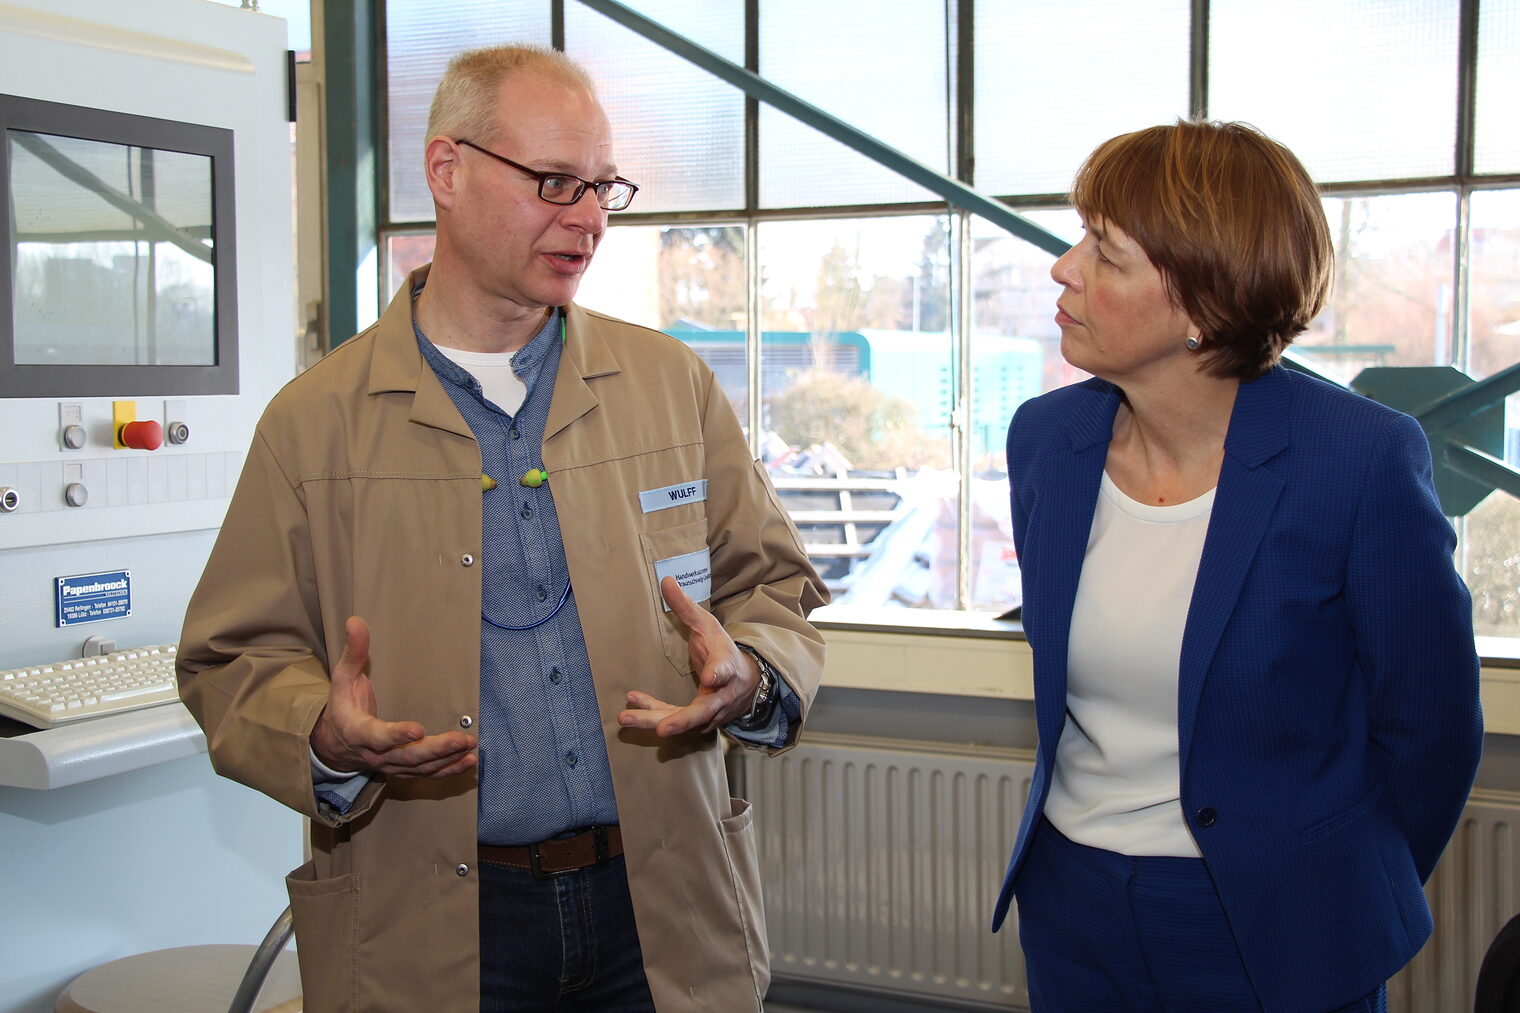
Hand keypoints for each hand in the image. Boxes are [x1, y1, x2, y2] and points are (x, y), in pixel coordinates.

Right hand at [310, 616, 477, 777]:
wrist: (336, 743)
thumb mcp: (343, 678)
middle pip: (406, 757)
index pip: (377, 736)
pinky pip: (426, 774)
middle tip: (461, 739)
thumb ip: (352, 652)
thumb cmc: (344, 706)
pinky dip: (448, 769)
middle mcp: (374, 754)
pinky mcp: (402, 770)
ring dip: (447, 759)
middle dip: (436, 749)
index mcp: (357, 731)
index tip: (418, 729)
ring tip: (470, 748)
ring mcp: (389, 765)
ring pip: (419, 768)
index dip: (396, 735)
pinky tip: (468, 761)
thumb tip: (355, 621)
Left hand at [617, 577, 761, 737]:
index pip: (724, 670)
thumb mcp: (708, 626)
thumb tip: (665, 580)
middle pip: (702, 711)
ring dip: (654, 720)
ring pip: (683, 722)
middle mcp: (720, 694)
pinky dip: (651, 711)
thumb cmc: (722, 651)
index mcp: (726, 667)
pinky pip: (671, 718)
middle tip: (663, 728)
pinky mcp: (696, 721)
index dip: (717, 674)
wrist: (743, 683)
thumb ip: (686, 607)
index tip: (710, 678)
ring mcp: (709, 712)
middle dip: (682, 720)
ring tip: (625, 718)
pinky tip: (631, 701)